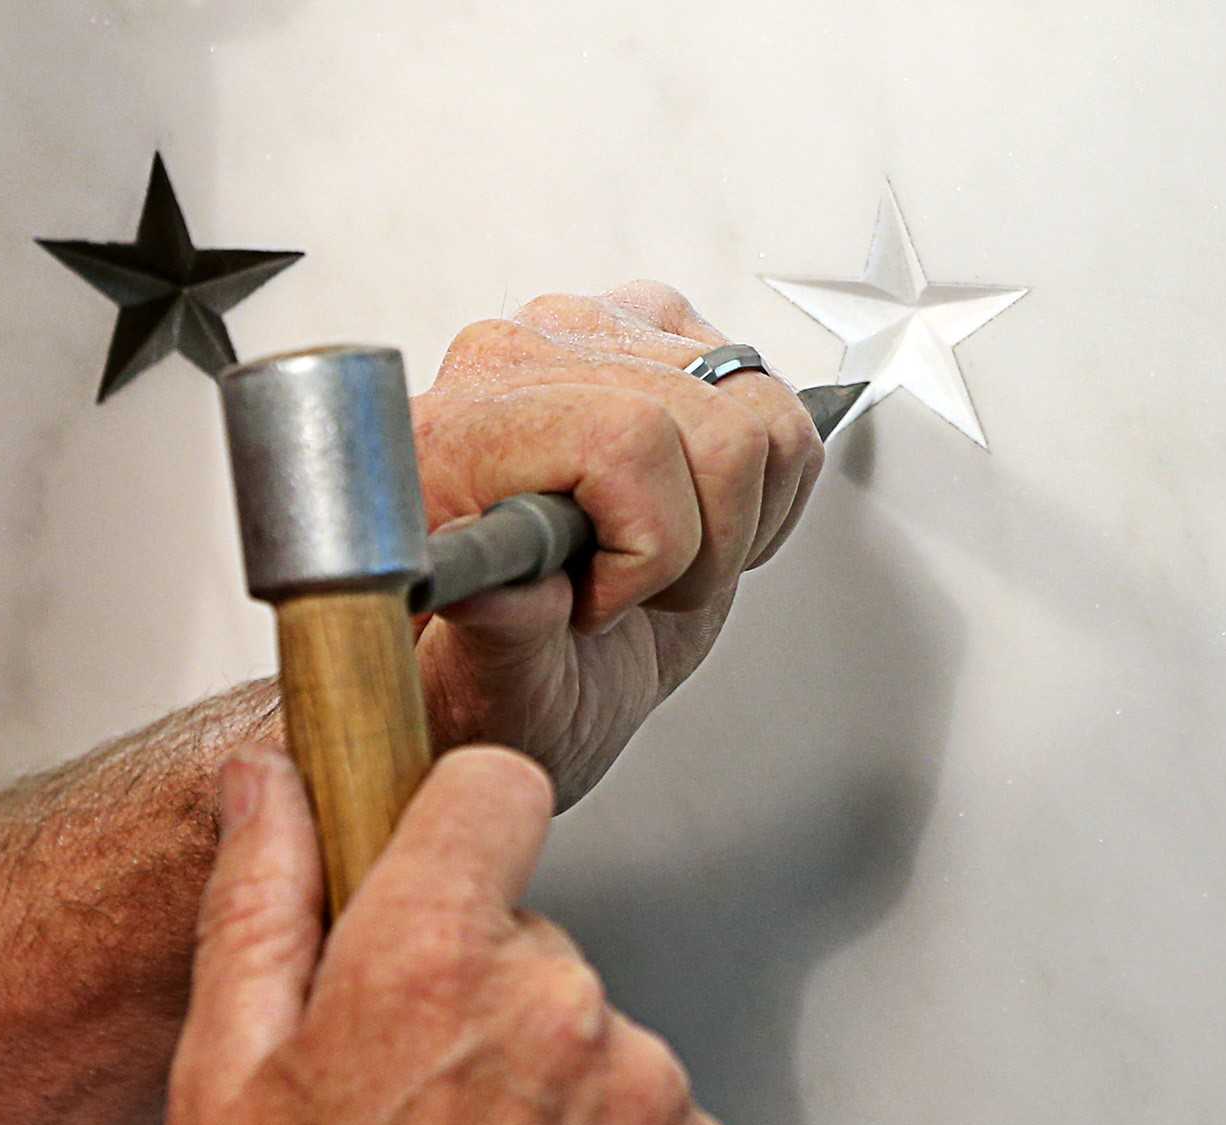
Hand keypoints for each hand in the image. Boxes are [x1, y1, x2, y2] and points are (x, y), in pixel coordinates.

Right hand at [164, 745, 738, 1124]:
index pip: (495, 785)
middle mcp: (559, 1011)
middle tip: (399, 1094)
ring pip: (586, 1021)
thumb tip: (267, 788)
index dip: (449, 820)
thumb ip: (257, 902)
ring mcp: (646, 1095)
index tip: (425, 868)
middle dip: (467, 981)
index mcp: (429, 967)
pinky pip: (648, 1107)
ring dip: (534, 1074)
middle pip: (527, 923)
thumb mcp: (219, 1085)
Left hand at [412, 280, 824, 806]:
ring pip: (758, 411)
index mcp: (452, 436)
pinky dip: (765, 488)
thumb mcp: (477, 685)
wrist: (506, 657)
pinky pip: (773, 402)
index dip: (649, 544)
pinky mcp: (653, 337)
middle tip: (636, 596)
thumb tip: (491, 585)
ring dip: (737, 517)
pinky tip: (698, 527)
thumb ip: (496, 627)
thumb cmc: (479, 674)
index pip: (625, 439)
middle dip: (701, 545)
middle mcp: (516, 363)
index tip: (600, 605)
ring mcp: (591, 337)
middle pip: (713, 428)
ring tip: (664, 563)